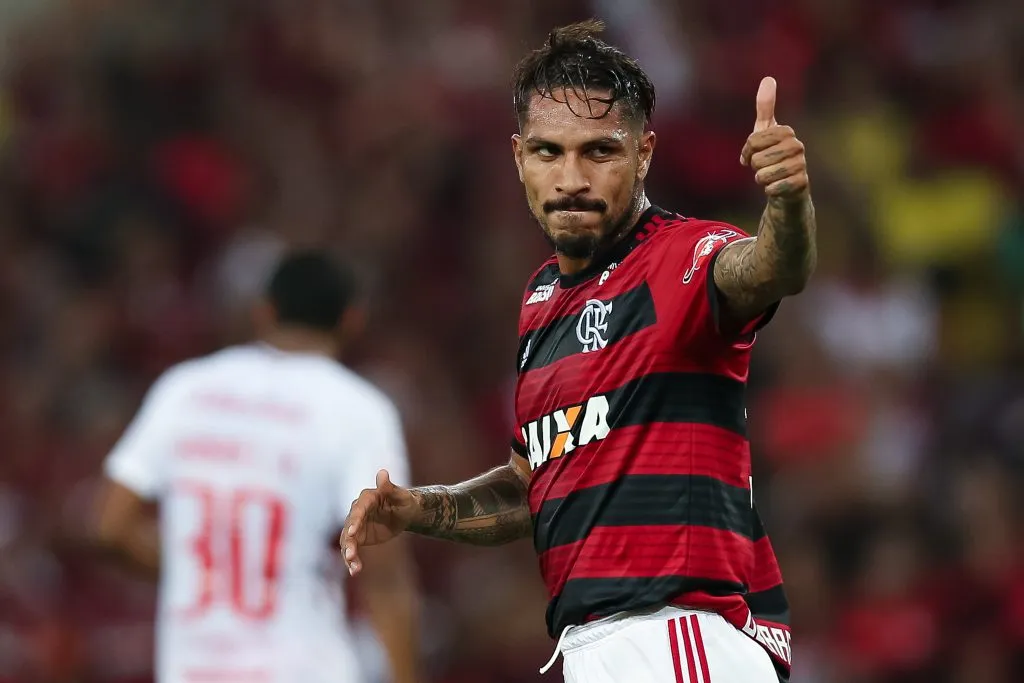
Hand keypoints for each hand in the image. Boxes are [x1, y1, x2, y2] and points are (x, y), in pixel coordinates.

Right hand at [340, 469, 417, 575]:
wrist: (405, 513)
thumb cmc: (406, 501)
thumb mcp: (401, 495)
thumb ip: (389, 487)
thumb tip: (382, 473)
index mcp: (367, 499)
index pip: (358, 510)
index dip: (355, 521)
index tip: (354, 532)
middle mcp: (357, 511)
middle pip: (349, 528)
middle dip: (349, 542)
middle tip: (351, 556)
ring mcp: (356, 525)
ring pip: (348, 541)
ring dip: (349, 554)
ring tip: (354, 568)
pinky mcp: (358, 537)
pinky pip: (352, 549)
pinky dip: (352, 560)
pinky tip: (355, 571)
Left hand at [739, 76, 808, 201]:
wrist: (788, 187)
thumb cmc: (773, 156)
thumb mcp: (765, 131)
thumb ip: (765, 106)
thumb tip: (768, 78)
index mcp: (786, 132)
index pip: (753, 140)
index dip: (748, 151)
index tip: (753, 154)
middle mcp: (797, 146)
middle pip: (757, 159)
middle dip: (756, 167)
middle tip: (766, 167)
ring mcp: (800, 165)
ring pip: (763, 175)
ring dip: (762, 179)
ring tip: (772, 176)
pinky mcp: (801, 184)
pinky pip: (771, 188)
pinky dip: (769, 190)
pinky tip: (778, 187)